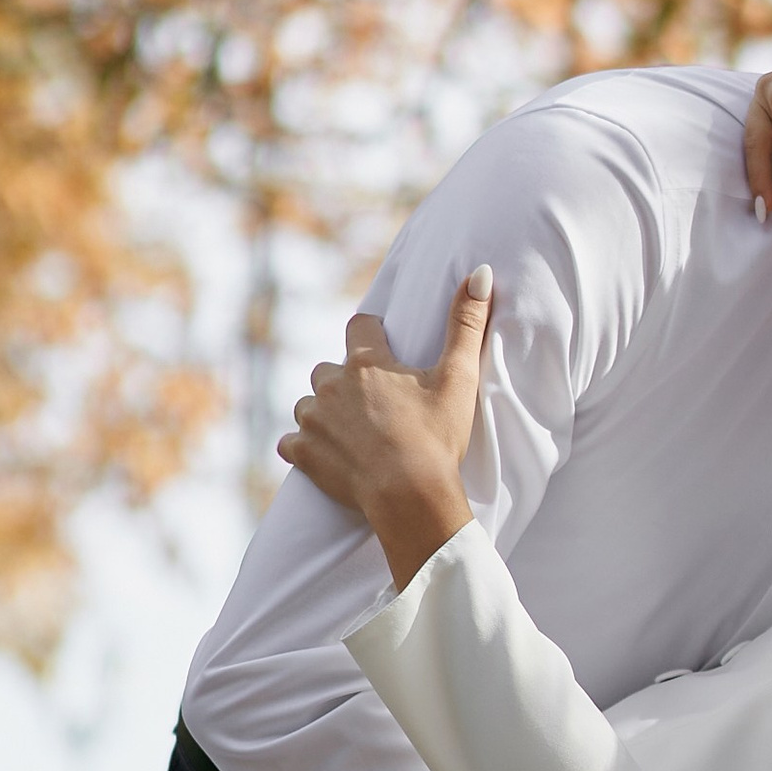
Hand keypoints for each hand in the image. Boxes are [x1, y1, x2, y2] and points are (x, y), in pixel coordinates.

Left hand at [280, 270, 489, 585]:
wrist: (411, 497)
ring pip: (308, 404)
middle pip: (328, 369)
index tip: (383, 348)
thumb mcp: (458, 378)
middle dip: (344, 381)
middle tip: (372, 403)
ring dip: (323, 413)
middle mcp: (332, 385)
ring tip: (350, 432)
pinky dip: (304, 446)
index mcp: (367, 363)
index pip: (359, 328)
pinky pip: (291, 442)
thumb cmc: (437, 438)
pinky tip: (324, 455)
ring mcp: (313, 420)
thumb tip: (480, 273)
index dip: (371, 336)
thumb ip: (466, 323)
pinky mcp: (304, 453)